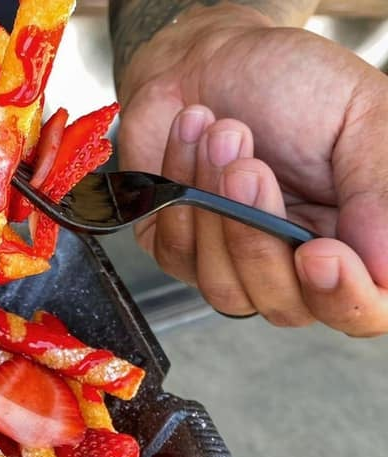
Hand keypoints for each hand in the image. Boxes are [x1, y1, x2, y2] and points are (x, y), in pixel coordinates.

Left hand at [116, 7, 387, 335]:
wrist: (214, 58)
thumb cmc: (294, 86)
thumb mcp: (361, 117)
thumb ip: (378, 189)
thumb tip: (387, 264)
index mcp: (351, 241)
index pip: (360, 309)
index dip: (343, 297)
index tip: (318, 253)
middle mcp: (294, 266)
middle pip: (287, 308)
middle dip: (260, 239)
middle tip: (248, 166)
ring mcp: (234, 265)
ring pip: (226, 290)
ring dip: (216, 211)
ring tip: (222, 135)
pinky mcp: (181, 253)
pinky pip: (179, 257)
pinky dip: (182, 194)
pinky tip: (191, 142)